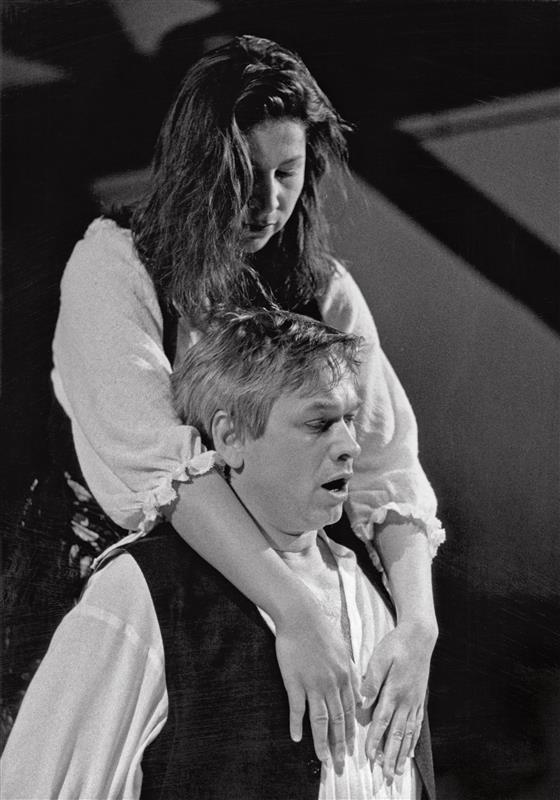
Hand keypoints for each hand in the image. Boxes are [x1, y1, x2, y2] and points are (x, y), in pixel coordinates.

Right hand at [275, 599, 360, 771]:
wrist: (301, 616)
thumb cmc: (321, 629)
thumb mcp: (343, 649)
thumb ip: (349, 670)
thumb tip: (356, 687)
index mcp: (346, 676)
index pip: (351, 712)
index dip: (351, 732)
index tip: (351, 748)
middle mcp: (333, 683)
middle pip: (338, 721)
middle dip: (340, 745)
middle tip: (341, 764)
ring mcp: (314, 684)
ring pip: (321, 720)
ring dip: (322, 743)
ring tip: (322, 759)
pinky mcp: (295, 681)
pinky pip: (297, 709)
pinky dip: (297, 725)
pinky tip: (296, 737)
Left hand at [362, 620, 436, 782]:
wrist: (420, 636)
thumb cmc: (397, 644)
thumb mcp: (380, 656)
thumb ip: (371, 679)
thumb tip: (363, 700)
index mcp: (394, 690)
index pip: (382, 720)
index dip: (376, 739)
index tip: (369, 756)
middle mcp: (406, 700)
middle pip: (397, 734)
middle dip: (391, 756)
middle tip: (386, 776)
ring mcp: (415, 701)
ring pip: (408, 733)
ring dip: (402, 753)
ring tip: (398, 771)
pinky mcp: (420, 698)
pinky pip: (417, 724)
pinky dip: (413, 740)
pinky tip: (410, 750)